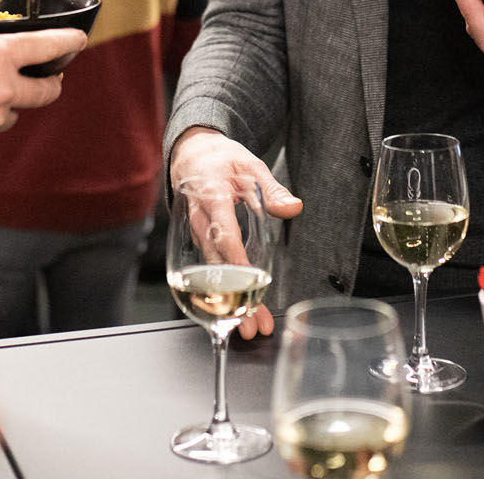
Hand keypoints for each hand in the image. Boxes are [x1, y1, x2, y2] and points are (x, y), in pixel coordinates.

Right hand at [169, 127, 303, 337]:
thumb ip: (271, 190)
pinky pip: (209, 272)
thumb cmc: (221, 160)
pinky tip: (238, 314)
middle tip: (251, 325)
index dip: (237, 262)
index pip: (224, 234)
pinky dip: (223, 294)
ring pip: (210, 275)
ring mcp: (194, 235)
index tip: (252, 285)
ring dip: (229, 304)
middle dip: (234, 298)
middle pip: (216, 265)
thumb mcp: (250, 166)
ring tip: (249, 328)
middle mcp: (198, 221)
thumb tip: (293, 208)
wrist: (190, 154)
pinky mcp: (198, 244)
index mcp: (211, 196)